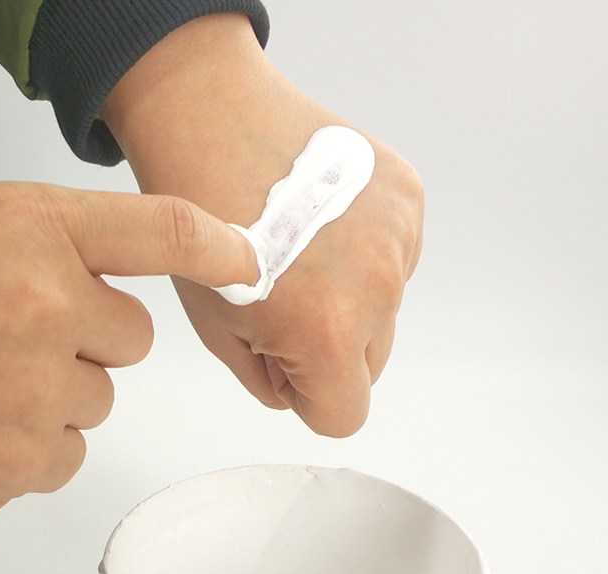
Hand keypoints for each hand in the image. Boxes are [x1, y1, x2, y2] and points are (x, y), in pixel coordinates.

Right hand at [0, 183, 256, 511]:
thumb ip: (59, 248)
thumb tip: (124, 294)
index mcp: (33, 233)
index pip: (158, 232)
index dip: (218, 246)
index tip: (251, 265)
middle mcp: (46, 307)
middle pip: (129, 343)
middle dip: (85, 345)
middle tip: (7, 340)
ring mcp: (35, 392)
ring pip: (94, 406)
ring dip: (50, 400)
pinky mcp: (18, 466)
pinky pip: (61, 457)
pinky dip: (26, 449)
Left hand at [102, 14, 423, 435]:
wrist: (211, 124)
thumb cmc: (199, 226)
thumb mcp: (216, 329)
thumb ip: (265, 382)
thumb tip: (295, 392)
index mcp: (326, 331)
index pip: (344, 415)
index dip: (309, 397)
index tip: (283, 363)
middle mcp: (378, 288)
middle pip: (370, 366)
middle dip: (331, 352)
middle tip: (284, 304)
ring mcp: (398, 237)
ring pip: (385, 312)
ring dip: (351, 302)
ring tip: (299, 255)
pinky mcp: (408, 197)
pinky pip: (397, 260)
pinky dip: (365, 256)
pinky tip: (321, 224)